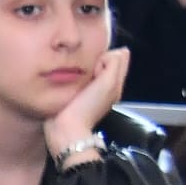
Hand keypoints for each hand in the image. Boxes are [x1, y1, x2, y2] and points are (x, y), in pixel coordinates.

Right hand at [46, 43, 130, 162]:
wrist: (66, 130)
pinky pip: (80, 76)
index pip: (119, 56)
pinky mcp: (77, 94)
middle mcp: (107, 85)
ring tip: (77, 77)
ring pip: (92, 68)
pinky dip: (76, 75)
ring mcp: (92, 90)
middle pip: (106, 61)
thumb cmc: (87, 107)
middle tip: (86, 73)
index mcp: (117, 82)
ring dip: (85, 68)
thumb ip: (112, 64)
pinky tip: (71, 82)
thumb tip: (105, 55)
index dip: (107, 56)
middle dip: (97, 60)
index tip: (96, 66)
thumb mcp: (108, 82)